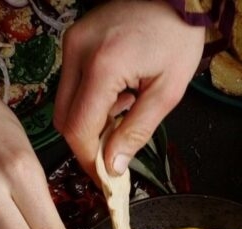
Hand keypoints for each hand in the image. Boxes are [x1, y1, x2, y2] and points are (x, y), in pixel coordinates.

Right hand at [53, 0, 203, 177]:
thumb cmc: (177, 38)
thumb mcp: (167, 92)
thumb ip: (137, 131)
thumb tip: (113, 166)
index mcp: (103, 66)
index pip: (79, 128)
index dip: (88, 158)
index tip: (104, 177)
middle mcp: (78, 52)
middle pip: (64, 118)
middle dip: (86, 142)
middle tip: (112, 153)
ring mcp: (72, 42)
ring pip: (64, 102)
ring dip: (88, 121)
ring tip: (122, 116)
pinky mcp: (73, 39)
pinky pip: (70, 83)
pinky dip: (88, 100)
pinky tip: (116, 96)